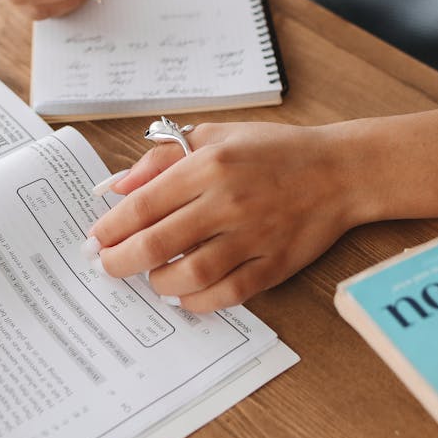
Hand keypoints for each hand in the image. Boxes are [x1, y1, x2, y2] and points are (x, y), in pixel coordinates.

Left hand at [89, 122, 358, 311]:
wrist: (340, 171)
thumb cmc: (275, 151)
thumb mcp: (217, 135)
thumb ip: (164, 158)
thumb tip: (118, 187)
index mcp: (210, 165)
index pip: (144, 204)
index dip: (111, 228)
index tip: (96, 240)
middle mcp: (228, 201)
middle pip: (158, 243)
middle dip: (122, 261)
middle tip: (108, 267)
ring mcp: (254, 236)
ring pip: (190, 274)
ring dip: (160, 283)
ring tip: (152, 278)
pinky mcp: (275, 264)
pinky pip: (228, 294)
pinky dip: (199, 301)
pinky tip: (186, 294)